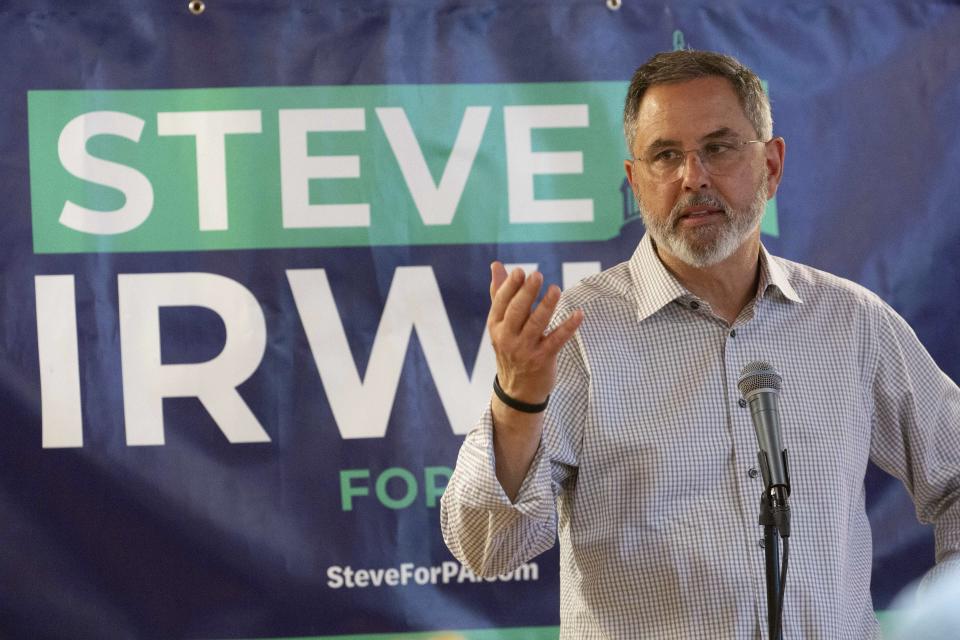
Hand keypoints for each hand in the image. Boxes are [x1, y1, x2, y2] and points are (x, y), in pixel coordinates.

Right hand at [487, 262, 583, 410]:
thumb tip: (496, 265)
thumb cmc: (511, 349)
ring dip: (546, 306)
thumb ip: (500, 294)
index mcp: (496, 326)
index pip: (501, 303)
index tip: (520, 271)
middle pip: (517, 311)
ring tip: (555, 289)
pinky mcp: (543, 359)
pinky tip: (579, 314)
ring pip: (536, 324)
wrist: (517, 391)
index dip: (510, 287)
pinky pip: (557, 340)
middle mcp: (508, 338)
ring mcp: (525, 350)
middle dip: (527, 293)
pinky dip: (568, 326)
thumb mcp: (501, 325)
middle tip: (537, 275)